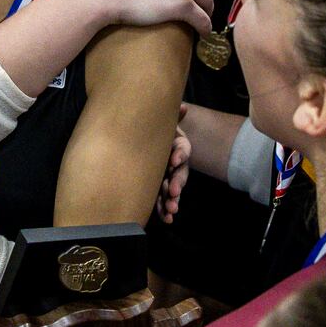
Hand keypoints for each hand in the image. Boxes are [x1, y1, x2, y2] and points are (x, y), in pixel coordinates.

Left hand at [158, 108, 191, 223]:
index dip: (179, 154)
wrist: (143, 139)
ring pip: (173, 190)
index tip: (174, 160)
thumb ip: (170, 117)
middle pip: (180, 173)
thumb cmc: (154, 130)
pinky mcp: (160, 189)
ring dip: (172, 201)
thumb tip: (182, 106)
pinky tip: (166, 219)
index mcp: (177, 145)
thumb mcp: (161, 122)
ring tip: (171, 210)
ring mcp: (168, 177)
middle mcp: (176, 162)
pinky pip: (163, 200)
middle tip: (173, 192)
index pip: (182, 149)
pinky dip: (164, 210)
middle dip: (177, 183)